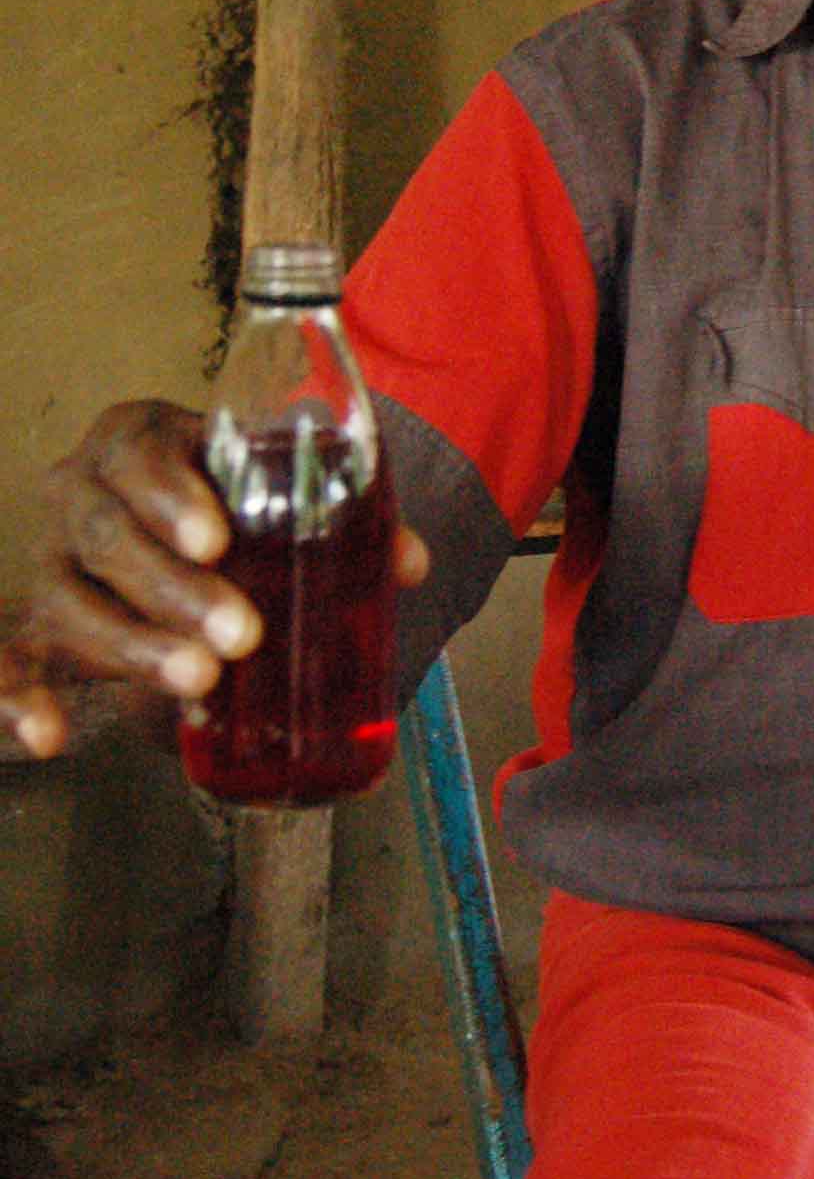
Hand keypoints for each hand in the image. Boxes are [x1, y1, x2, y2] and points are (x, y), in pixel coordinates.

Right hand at [0, 400, 427, 757]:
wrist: (176, 543)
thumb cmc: (230, 509)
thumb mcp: (276, 500)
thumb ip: (344, 522)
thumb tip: (409, 562)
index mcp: (138, 443)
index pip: (136, 453)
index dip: (170, 494)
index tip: (218, 539)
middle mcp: (81, 493)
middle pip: (106, 533)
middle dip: (173, 588)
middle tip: (240, 634)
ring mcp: (52, 562)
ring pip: (68, 600)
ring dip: (131, 646)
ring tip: (200, 681)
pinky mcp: (37, 627)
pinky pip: (12, 659)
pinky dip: (19, 697)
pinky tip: (51, 735)